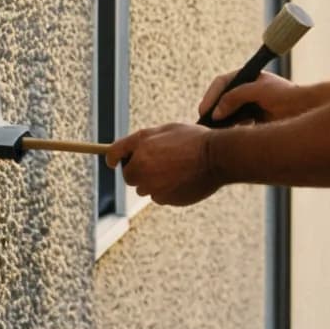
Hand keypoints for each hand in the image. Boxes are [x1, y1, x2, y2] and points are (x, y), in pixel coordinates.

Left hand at [104, 124, 221, 206]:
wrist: (216, 156)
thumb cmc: (194, 139)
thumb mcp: (167, 130)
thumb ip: (143, 140)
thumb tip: (129, 151)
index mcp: (141, 144)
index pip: (113, 154)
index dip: (113, 158)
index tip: (114, 162)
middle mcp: (142, 166)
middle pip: (129, 176)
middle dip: (138, 171)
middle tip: (156, 162)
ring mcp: (153, 185)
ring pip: (144, 188)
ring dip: (152, 181)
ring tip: (173, 169)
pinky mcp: (165, 198)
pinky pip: (158, 196)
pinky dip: (165, 191)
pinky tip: (180, 179)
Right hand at [198, 71, 308, 123]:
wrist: (307, 110)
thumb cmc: (287, 95)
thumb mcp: (258, 90)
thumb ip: (235, 97)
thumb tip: (217, 112)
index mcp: (247, 78)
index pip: (222, 83)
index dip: (212, 96)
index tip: (206, 110)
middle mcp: (247, 91)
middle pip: (223, 99)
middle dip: (214, 111)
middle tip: (205, 124)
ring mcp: (250, 106)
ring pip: (229, 114)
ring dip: (221, 122)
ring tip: (215, 132)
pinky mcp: (255, 121)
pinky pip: (237, 125)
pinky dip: (232, 130)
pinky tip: (230, 136)